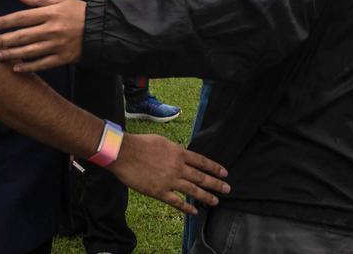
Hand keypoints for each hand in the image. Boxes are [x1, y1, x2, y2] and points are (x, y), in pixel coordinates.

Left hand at [0, 0, 87, 71]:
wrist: (100, 29)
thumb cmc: (78, 12)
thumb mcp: (60, 0)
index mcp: (50, 13)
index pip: (22, 17)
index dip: (5, 21)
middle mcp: (52, 29)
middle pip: (22, 36)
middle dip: (2, 40)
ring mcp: (57, 45)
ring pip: (29, 51)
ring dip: (11, 54)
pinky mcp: (63, 58)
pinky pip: (42, 64)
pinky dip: (29, 66)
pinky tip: (15, 68)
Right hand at [108, 132, 230, 214]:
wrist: (124, 153)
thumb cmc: (140, 144)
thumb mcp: (163, 141)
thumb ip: (175, 149)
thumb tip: (182, 153)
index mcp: (179, 153)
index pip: (202, 161)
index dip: (214, 168)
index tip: (224, 173)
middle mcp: (178, 167)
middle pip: (202, 177)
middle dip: (216, 183)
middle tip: (227, 189)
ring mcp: (170, 181)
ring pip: (193, 190)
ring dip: (206, 196)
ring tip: (216, 201)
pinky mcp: (160, 192)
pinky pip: (177, 202)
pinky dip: (187, 207)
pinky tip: (194, 211)